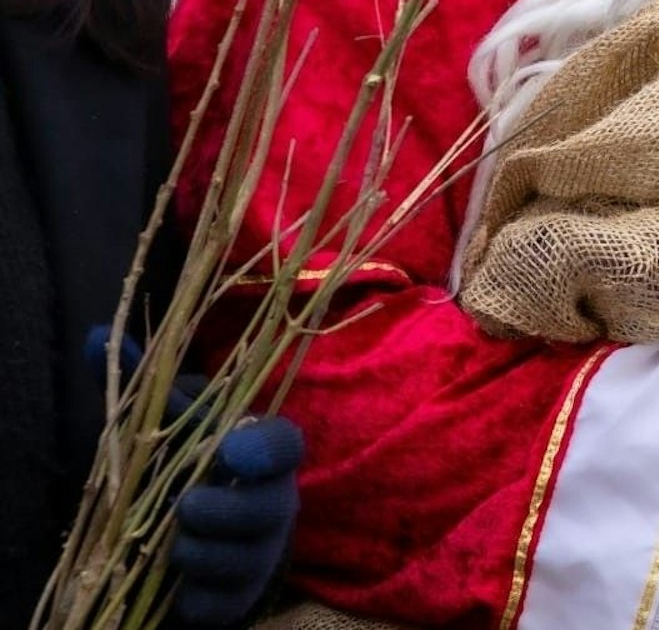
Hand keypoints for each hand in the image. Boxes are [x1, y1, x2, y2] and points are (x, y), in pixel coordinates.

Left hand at [84, 328, 304, 625]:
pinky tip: (176, 585)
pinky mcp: (242, 595)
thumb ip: (142, 388)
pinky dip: (191, 595)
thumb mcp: (168, 427)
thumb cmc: (189, 468)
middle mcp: (275, 500)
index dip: (264, 449)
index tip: (230, 449)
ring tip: (171, 544)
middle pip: (265, 508)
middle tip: (187, 505)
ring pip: (236, 559)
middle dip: (220, 510)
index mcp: (264, 453)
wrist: (210, 537)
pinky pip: (218, 601)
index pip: (285, 444)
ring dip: (194, 552)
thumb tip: (95, 337)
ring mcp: (263, 552)